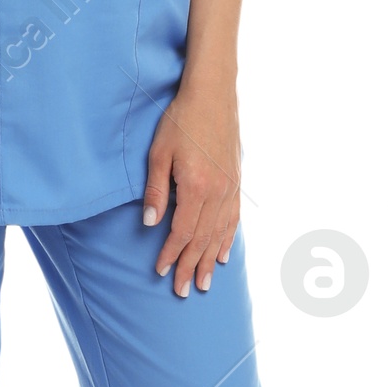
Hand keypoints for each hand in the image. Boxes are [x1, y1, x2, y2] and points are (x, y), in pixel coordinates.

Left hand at [142, 83, 240, 295]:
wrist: (213, 95)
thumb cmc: (181, 120)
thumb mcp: (159, 153)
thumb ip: (155, 190)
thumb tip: (150, 223)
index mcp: (196, 187)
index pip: (181, 232)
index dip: (170, 255)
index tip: (160, 272)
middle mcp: (217, 193)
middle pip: (202, 240)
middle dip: (190, 267)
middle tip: (182, 290)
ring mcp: (230, 188)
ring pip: (220, 234)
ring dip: (209, 260)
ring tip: (203, 282)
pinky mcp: (237, 181)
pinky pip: (233, 219)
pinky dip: (227, 239)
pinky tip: (221, 254)